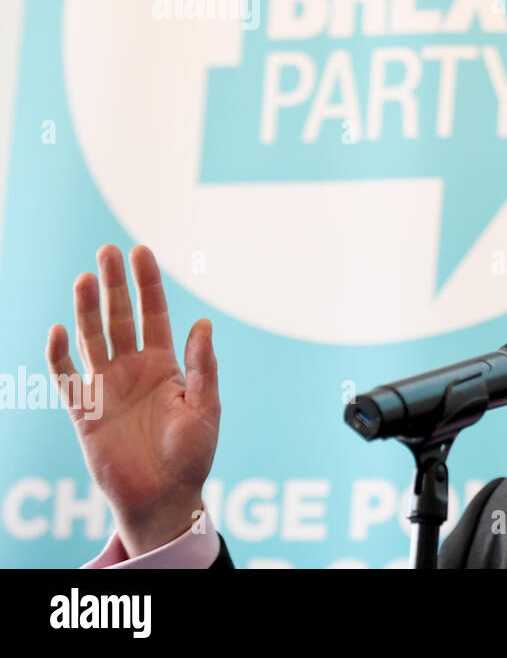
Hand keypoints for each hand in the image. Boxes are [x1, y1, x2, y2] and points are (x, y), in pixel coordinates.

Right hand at [45, 244, 219, 557]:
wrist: (165, 497)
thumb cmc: (192, 455)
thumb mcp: (206, 408)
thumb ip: (203, 368)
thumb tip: (203, 324)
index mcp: (165, 365)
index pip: (154, 314)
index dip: (147, 284)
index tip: (140, 251)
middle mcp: (133, 369)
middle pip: (120, 318)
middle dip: (114, 285)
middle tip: (106, 251)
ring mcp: (107, 387)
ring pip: (93, 339)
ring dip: (88, 310)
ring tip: (85, 278)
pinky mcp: (85, 412)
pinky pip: (67, 379)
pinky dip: (60, 356)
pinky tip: (58, 330)